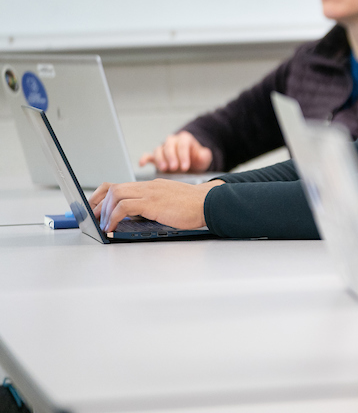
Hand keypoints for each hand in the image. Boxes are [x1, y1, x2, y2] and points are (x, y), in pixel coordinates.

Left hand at [88, 179, 223, 231]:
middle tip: (93, 217)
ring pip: (116, 194)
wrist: (210, 203)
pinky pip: (124, 207)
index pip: (120, 184)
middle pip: (113, 188)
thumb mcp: (170, 202)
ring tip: (103, 225)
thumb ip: (154, 205)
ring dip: (104, 211)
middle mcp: (149, 186)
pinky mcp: (153, 203)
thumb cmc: (195, 206)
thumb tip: (136, 218)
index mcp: (152, 186)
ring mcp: (151, 192)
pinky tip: (112, 228)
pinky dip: (113, 217)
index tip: (95, 207)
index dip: (103, 195)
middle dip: (98, 203)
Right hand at [138, 131, 213, 172]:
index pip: (182, 144)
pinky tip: (142, 164)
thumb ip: (204, 156)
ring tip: (164, 169)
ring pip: (158, 150)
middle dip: (171, 157)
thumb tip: (202, 155)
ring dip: (160, 159)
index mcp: (185, 139)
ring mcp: (163, 149)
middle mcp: (172, 141)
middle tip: (174, 168)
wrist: (192, 163)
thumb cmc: (197, 160)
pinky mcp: (156, 157)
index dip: (183, 155)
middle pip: (169, 146)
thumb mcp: (204, 158)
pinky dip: (144, 159)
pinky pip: (148, 155)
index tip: (185, 167)